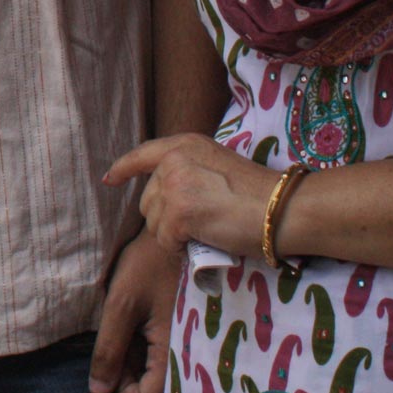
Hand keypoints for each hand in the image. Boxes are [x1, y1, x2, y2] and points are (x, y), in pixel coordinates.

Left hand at [89, 227, 180, 392]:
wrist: (179, 231)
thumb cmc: (150, 262)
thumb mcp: (121, 303)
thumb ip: (109, 349)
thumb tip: (98, 391)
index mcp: (174, 352)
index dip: (123, 390)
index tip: (113, 358)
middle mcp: (187, 356)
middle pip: (153, 391)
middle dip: (130, 372)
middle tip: (120, 335)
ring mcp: (188, 344)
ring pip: (157, 374)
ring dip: (137, 358)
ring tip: (130, 322)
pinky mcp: (186, 332)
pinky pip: (164, 356)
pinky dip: (146, 346)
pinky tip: (140, 319)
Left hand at [104, 133, 281, 257]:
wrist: (281, 208)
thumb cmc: (259, 194)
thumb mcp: (217, 166)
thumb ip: (190, 171)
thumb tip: (169, 197)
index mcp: (185, 143)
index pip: (143, 154)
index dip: (125, 168)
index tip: (110, 179)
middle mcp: (174, 159)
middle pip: (148, 199)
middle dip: (166, 217)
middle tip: (198, 225)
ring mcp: (174, 185)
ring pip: (154, 223)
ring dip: (174, 235)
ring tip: (205, 232)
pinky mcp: (177, 212)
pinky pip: (165, 240)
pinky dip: (180, 248)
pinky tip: (203, 242)